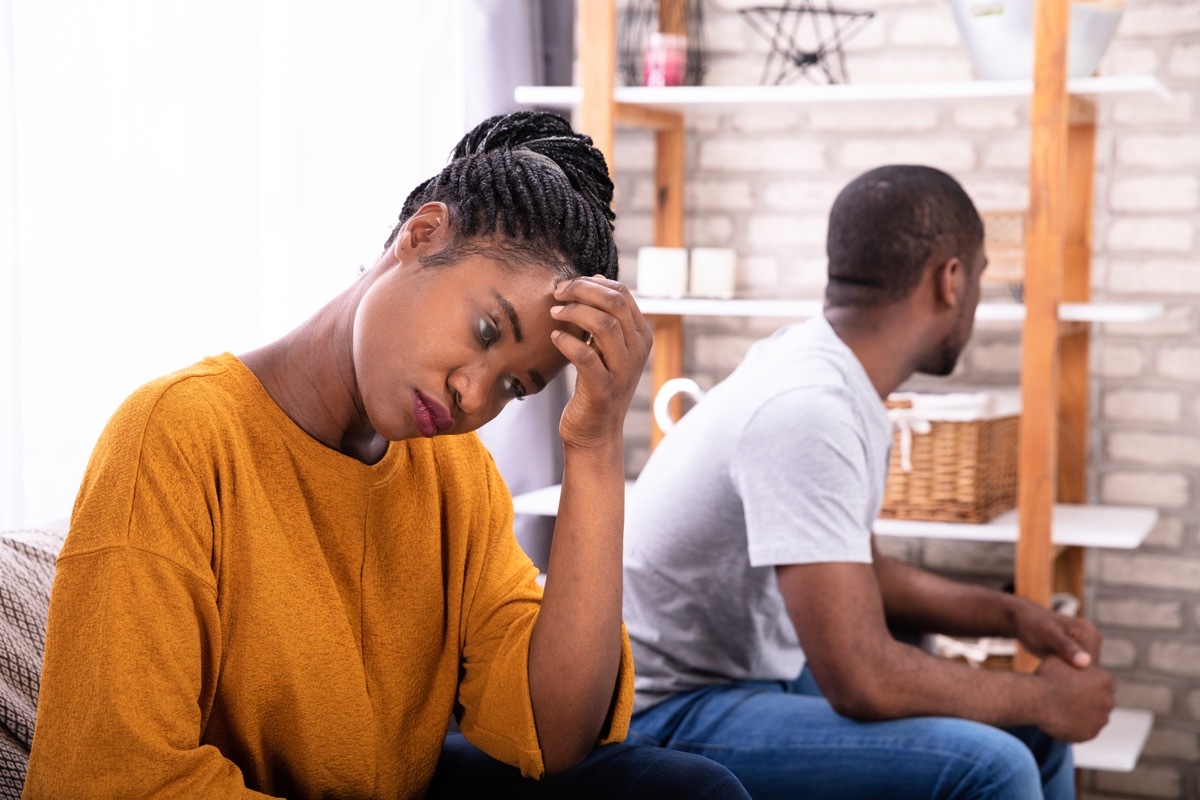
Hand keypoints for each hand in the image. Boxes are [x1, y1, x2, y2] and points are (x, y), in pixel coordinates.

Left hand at [550, 276, 651, 449]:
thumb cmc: (595, 384)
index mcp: (641, 336)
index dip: (592, 283)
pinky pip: (585, 356)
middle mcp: (637, 352)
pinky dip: (567, 342)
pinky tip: (554, 338)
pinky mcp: (604, 389)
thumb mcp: (605, 348)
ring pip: (604, 325)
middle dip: (582, 291)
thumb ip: (605, 317)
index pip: (622, 294)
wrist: (595, 432)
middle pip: (614, 303)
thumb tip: (598, 279)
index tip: (567, 285)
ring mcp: (623, 371)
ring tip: (555, 313)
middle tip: (558, 293)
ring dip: (574, 312)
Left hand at [1012, 598, 1101, 668]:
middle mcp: (1092, 639)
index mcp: (1090, 632)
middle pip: (1089, 668)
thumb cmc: (1032, 624)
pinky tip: (1051, 670)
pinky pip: (1075, 670)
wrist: (1021, 620)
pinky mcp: (1077, 653)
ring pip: (1082, 671)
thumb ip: (1065, 647)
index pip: (1091, 663)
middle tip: (1050, 670)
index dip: (1075, 674)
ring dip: (1068, 675)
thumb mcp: (1047, 634)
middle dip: (1072, 674)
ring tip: (1049, 668)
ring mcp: (1085, 647)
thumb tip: (1086, 662)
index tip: (1055, 675)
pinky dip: (1064, 673)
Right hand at [1033, 654, 1114, 741]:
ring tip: (1062, 710)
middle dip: (1089, 701)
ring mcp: (1100, 719)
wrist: (1036, 699)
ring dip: (1083, 715)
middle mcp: (1108, 700)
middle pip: (1102, 702)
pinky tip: (1060, 720)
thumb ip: (1076, 660)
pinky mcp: (1090, 734)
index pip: (1105, 684)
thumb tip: (1077, 657)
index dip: (1091, 684)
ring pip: (1094, 717)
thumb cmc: (1047, 676)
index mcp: (1106, 680)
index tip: (1077, 685)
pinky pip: (1085, 731)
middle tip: (1068, 698)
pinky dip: (1076, 727)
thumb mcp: (1062, 659)